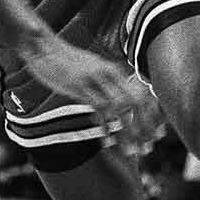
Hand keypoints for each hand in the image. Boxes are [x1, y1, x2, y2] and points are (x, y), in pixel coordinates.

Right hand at [23, 34, 156, 138]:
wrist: (44, 47)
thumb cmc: (66, 63)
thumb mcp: (91, 71)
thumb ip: (104, 86)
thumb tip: (117, 108)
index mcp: (114, 70)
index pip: (142, 94)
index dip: (152, 116)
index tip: (156, 135)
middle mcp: (109, 73)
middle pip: (136, 103)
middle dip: (144, 128)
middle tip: (146, 148)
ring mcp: (94, 78)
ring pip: (120, 109)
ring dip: (128, 132)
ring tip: (131, 151)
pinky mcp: (79, 85)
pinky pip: (99, 108)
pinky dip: (106, 127)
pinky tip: (107, 142)